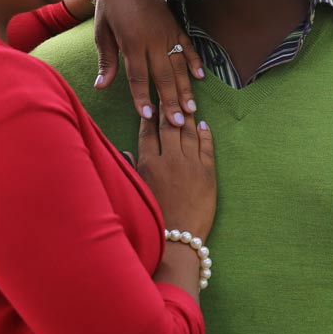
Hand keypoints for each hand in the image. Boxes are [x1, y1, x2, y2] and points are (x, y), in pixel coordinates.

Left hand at [90, 0, 205, 127]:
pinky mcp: (175, 25)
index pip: (137, 77)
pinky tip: (200, 77)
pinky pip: (187, 46)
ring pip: (178, 65)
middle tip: (177, 123)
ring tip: (191, 109)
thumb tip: (101, 86)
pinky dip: (195, 61)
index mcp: (131, 42)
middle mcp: (151, 39)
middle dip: (170, 101)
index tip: (148, 117)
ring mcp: (166, 32)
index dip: (142, 98)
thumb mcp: (101, 33)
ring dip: (185, 88)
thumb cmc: (109, 7)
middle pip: (163, 76)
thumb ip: (107, 61)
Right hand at [137, 109, 216, 244]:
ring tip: (188, 104)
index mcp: (148, 164)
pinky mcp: (208, 173)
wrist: (178, 240)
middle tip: (171, 93)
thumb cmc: (155, 219)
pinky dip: (205, 133)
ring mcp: (190, 164)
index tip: (151, 103)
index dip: (149, 116)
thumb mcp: (136, 192)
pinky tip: (204, 125)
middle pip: (169, 126)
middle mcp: (169, 159)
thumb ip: (131, 169)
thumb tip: (124, 151)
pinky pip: (207, 146)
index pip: (148, 132)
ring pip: (188, 132)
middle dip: (169, 108)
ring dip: (188, 116)